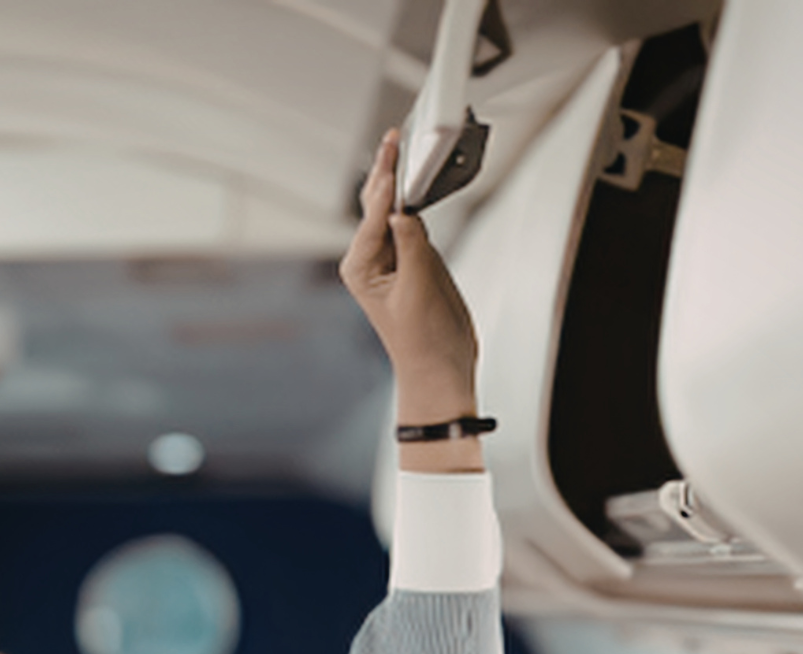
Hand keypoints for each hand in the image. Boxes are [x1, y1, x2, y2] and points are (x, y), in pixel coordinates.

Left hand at [339, 130, 478, 419]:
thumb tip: (405, 211)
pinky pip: (414, 221)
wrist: (441, 367)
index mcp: (361, 268)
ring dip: (403, 180)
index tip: (394, 156)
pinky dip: (418, 199)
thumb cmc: (423, 341)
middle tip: (395, 136)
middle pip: (378, 205)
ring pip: (396, 208)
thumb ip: (413, 247)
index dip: (386, 184)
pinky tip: (422, 179)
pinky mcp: (415, 258)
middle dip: (387, 171)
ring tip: (405, 146)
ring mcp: (394, 256)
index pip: (374, 216)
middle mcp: (372, 258)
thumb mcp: (418, 291)